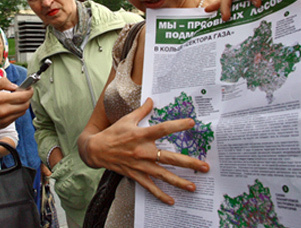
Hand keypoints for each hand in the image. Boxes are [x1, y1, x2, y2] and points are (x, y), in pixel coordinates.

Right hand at [0, 78, 32, 133]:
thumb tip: (15, 86)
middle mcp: (4, 111)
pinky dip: (16, 111)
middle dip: (27, 98)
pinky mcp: (3, 125)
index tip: (29, 88)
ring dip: (23, 105)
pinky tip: (10, 107)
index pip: (24, 96)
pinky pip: (15, 118)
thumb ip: (3, 83)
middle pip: (25, 105)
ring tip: (17, 100)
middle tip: (23, 93)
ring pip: (22, 112)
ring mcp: (4, 119)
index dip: (29, 91)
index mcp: (1, 99)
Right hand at [84, 98, 209, 204]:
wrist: (96, 150)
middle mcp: (142, 151)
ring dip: (179, 181)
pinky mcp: (135, 174)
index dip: (177, 125)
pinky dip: (160, 195)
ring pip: (163, 175)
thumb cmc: (112, 133)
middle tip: (204, 166)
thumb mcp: (127, 119)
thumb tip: (152, 100)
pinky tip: (172, 200)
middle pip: (169, 157)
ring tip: (194, 187)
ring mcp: (140, 165)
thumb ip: (141, 111)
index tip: (192, 123)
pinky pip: (149, 186)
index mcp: (141, 135)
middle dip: (188, 162)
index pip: (162, 129)